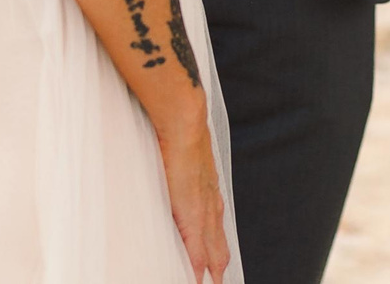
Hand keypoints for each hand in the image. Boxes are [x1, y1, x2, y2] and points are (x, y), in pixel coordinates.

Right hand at [157, 117, 230, 281]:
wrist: (183, 121)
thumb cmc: (178, 132)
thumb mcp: (184, 157)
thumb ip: (179, 172)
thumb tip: (170, 170)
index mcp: (208, 194)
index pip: (214, 231)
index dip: (215, 251)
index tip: (216, 268)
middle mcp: (211, 205)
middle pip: (219, 248)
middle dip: (218, 269)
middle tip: (217, 281)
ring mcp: (204, 211)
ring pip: (212, 252)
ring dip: (212, 271)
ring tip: (212, 283)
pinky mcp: (192, 215)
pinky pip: (197, 252)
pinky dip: (197, 269)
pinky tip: (197, 281)